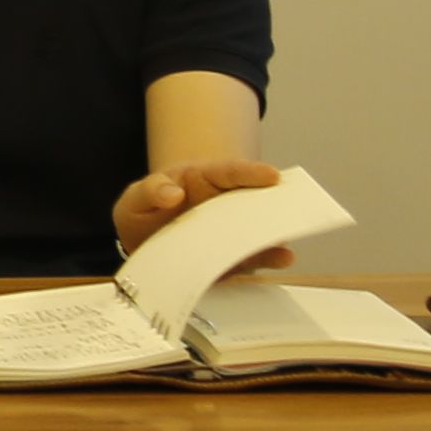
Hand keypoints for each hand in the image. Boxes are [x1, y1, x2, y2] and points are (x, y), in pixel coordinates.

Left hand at [112, 157, 293, 269]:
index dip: (251, 173)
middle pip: (253, 198)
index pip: (229, 173)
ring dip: (275, 229)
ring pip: (257, 228)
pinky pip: (253, 256)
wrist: (141, 243)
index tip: (272, 175)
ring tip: (290, 232)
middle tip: (294, 203)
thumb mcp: (136, 198)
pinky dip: (269, 257)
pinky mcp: (232, 257)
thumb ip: (149, 191)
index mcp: (202, 180)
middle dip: (273, 200)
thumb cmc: (144, 210)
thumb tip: (172, 193)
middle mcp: (223, 204)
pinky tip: (283, 257)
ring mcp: (229, 231)